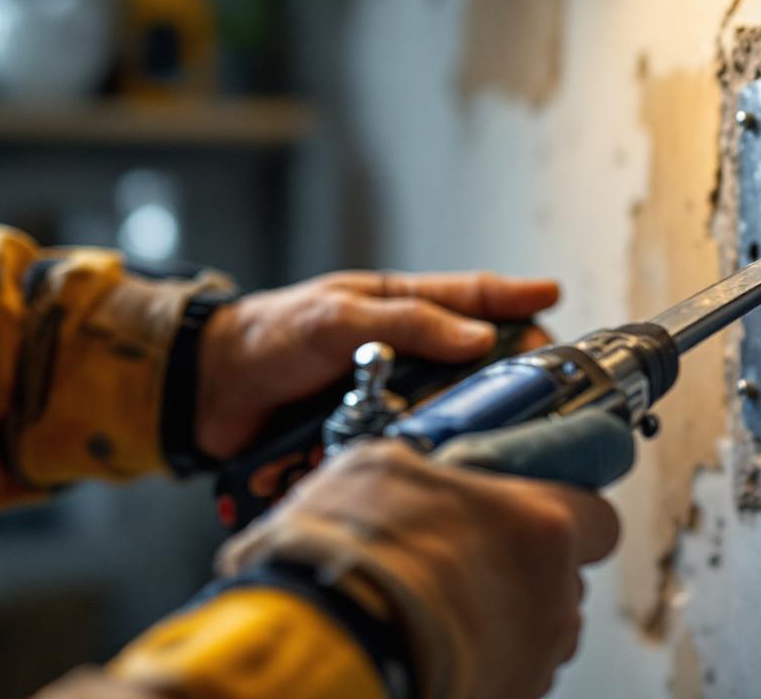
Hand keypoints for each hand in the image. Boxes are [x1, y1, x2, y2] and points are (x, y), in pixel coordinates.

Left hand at [196, 271, 557, 460]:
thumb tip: (479, 337)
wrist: (207, 394)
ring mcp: (394, 399)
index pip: (475, 298)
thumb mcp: (338, 316)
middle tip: (530, 389)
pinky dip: (407, 458)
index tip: (553, 299)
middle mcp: (409, 355)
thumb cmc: (270, 336)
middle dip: (501, 379)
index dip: (518, 298)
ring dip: (450, 426)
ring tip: (464, 431)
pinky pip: (409, 453)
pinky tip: (412, 462)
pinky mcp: (375, 441)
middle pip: (477, 366)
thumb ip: (409, 323)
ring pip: (447, 416)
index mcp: (403, 308)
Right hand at [218, 435, 622, 698]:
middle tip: (474, 556)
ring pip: (541, 630)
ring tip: (445, 605)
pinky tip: (435, 640)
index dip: (568, 511)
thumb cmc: (358, 558)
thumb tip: (420, 469)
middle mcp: (555, 595)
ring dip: (505, 615)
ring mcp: (535, 656)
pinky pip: (511, 672)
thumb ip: (431, 470)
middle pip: (567, 578)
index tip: (539, 510)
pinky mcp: (510, 697)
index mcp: (543, 525)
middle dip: (529, 568)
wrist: (330, 646)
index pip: (599, 517)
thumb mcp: (385, 470)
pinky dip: (482, 657)